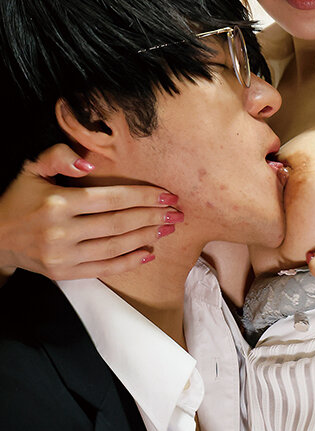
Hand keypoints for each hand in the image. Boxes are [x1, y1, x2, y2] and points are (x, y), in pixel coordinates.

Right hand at [0, 144, 181, 279]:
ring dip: (146, 237)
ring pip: (115, 247)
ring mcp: (63, 257)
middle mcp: (61, 232)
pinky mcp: (64, 274)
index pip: (111, 199)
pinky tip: (148, 252)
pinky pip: (103, 269)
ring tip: (168, 228)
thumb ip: (59, 156)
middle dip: (153, 217)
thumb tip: (89, 165)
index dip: (143, 197)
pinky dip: (128, 262)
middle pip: (119, 224)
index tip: (168, 194)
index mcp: (58, 203)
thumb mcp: (33, 168)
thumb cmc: (20, 198)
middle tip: (178, 213)